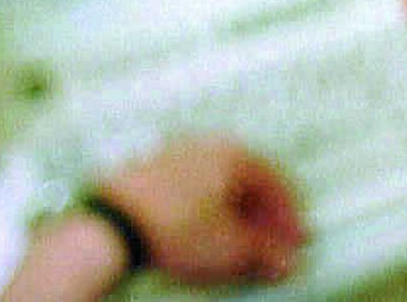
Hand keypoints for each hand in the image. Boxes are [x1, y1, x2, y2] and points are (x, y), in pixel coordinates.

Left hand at [96, 135, 305, 285]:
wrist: (111, 228)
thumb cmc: (177, 229)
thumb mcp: (231, 250)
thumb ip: (265, 254)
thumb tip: (283, 261)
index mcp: (235, 153)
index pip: (276, 184)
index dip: (289, 218)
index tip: (295, 244)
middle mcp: (207, 146)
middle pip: (246, 185)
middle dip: (261, 221)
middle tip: (268, 249)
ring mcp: (174, 156)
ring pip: (216, 189)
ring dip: (232, 219)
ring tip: (234, 248)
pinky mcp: (147, 174)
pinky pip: (188, 193)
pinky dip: (202, 215)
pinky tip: (200, 238)